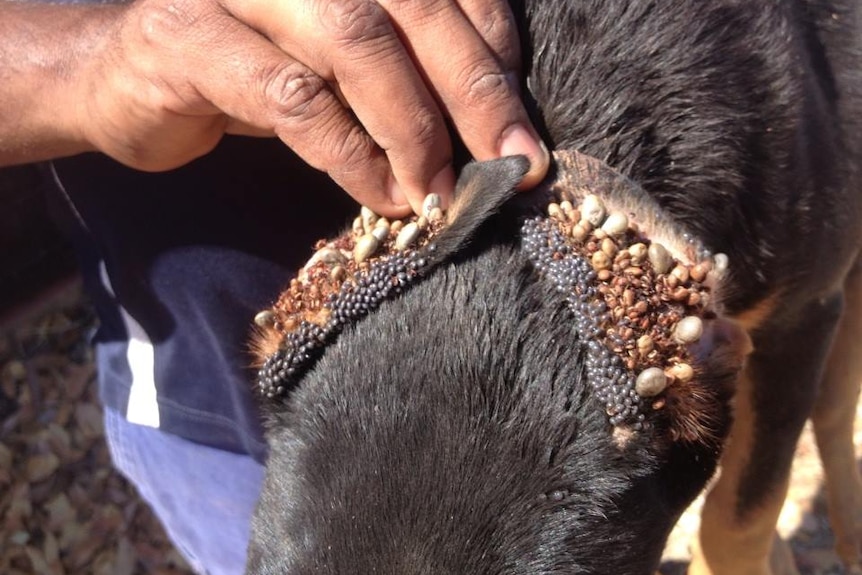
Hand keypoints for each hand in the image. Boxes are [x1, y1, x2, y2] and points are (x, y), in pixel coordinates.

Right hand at [77, 0, 548, 215]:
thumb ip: (405, 73)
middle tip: (511, 166)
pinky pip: (294, 97)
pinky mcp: (192, 37)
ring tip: (440, 192)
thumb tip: (493, 129)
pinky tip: (380, 193)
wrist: (124, 75)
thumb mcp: (339, 63)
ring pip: (358, 44)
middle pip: (414, 9)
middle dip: (474, 94)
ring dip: (413, 128)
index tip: (520, 130)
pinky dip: (349, 153)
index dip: (494, 53)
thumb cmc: (253, 67)